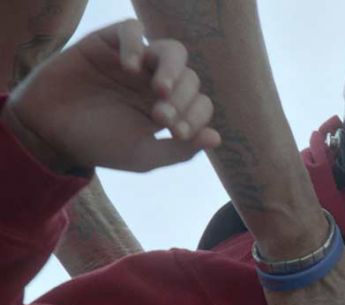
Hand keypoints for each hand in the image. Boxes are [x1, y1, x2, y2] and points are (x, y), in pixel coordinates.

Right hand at [1, 19, 219, 173]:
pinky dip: (135, 45)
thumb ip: (180, 150)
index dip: (196, 116)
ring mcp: (137, 63)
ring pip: (172, 51)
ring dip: (172, 69)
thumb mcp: (143, 157)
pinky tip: (129, 67)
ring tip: (160, 89)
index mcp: (170, 108)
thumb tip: (216, 138)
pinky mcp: (109, 44)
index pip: (200, 104)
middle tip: (162, 117)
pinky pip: (132, 30)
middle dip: (181, 99)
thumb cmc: (99, 145)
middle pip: (190, 78)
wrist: (51, 133)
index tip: (176, 133)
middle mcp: (157, 82)